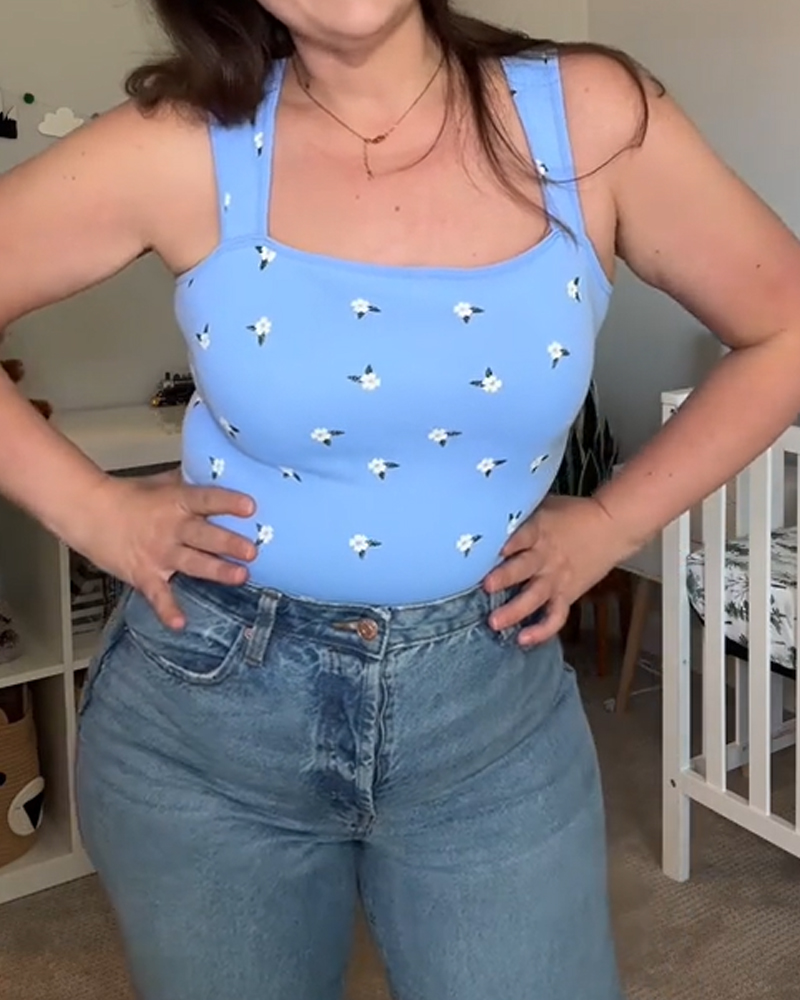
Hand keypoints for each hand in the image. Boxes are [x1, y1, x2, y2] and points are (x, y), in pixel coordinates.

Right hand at [78, 469, 256, 628]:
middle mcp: (171, 528)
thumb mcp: (162, 483)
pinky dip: (167, 610)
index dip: (228, 503)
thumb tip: (219, 474)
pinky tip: (180, 623)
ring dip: (217, 570)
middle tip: (251, 550)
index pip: (207, 499)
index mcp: (177, 502)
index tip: (250, 507)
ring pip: (193, 563)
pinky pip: (158, 595)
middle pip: (204, 535)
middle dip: (229, 543)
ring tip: (240, 576)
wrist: (88, 512)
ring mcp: (159, 553)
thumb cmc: (128, 496)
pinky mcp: (144, 574)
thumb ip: (190, 483)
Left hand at [483, 495, 630, 646]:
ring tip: (495, 622)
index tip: (489, 550)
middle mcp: (545, 557)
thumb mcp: (544, 506)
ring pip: (534, 598)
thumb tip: (488, 518)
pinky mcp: (566, 595)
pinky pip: (555, 617)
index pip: (522, 535)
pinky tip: (523, 640)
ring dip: (514, 611)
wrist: (611, 527)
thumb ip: (521, 517)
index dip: (507, 543)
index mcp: (539, 531)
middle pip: (523, 568)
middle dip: (504, 578)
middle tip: (486, 586)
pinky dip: (541, 630)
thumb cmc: (573, 514)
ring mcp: (556, 579)